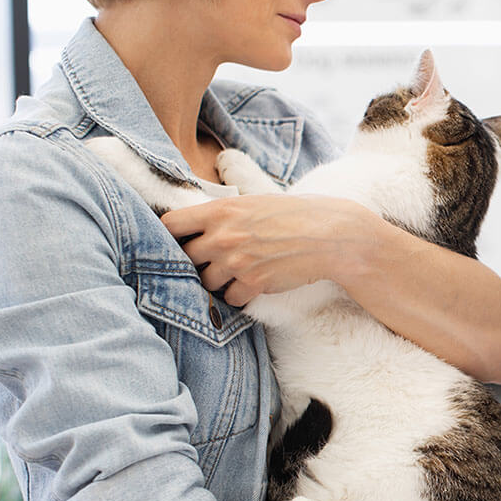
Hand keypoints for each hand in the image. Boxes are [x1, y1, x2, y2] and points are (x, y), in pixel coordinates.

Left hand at [160, 194, 377, 306]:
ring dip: (217, 280)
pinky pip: (230, 298)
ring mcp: (237, 263)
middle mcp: (223, 237)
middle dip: (195, 261)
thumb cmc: (296, 214)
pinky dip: (239, 294)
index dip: (168, 234)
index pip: (170, 224)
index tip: (176, 240)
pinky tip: (253, 283)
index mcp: (221, 211)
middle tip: (210, 259)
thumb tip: (198, 224)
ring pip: (205, 282)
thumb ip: (224, 213)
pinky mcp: (253, 284)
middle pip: (184, 258)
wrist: (331, 235)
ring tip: (237, 270)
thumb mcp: (255, 201)